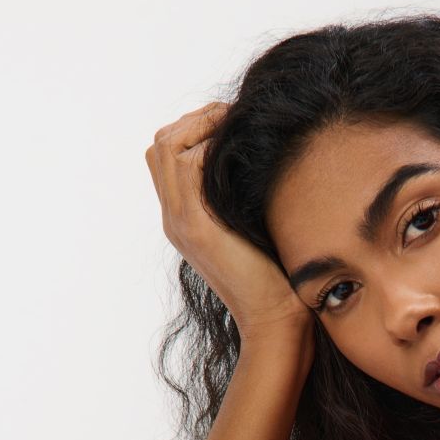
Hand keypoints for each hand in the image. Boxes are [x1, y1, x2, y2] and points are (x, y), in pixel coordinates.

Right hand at [145, 100, 314, 350]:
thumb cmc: (280, 282)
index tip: (231, 123)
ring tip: (233, 124)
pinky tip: (238, 148)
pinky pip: (185, 164)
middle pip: (159, 147)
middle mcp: (175, 219)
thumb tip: (267, 164)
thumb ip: (248, 201)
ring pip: (166, 148)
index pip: (168, 159)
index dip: (195, 131)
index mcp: (186, 221)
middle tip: (230, 117)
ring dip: (201, 126)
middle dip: (194, 121)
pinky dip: (208, 144)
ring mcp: (180, 222)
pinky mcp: (196, 226)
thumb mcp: (258, 231)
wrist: (275, 322)